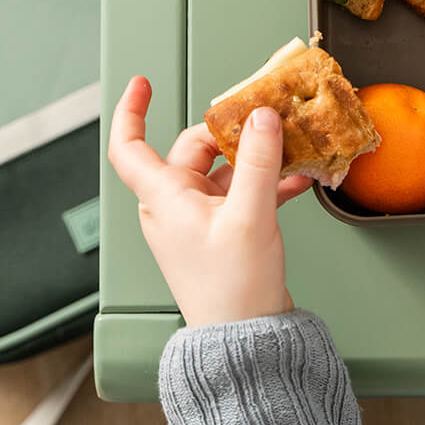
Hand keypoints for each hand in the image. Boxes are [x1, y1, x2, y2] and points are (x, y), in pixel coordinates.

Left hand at [107, 76, 311, 325]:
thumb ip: (257, 161)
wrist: (246, 341)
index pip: (129, 145)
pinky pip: (240, 191)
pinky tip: (296, 179)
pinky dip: (265, 181)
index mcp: (163, 198)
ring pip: (223, 168)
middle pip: (195, 148)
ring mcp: (197, 219)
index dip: (131, 110)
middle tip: (265, 116)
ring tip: (290, 147)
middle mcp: (173, 206)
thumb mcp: (249, 216)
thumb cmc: (232, 291)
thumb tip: (261, 117)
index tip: (143, 83)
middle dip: (231, 131)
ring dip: (256, 157)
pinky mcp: (222, 231)